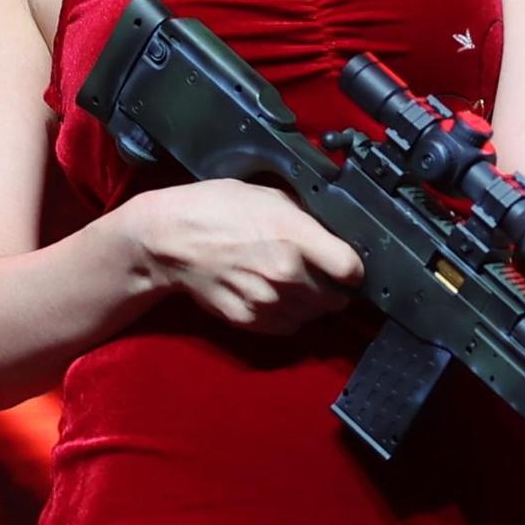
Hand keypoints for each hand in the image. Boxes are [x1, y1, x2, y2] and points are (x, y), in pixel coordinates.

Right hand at [125, 180, 361, 334]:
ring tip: (292, 284)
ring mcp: (268, 301)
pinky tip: (274, 296)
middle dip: (332, 287)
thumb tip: (333, 235)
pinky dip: (287, 316)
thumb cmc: (215, 210)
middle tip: (318, 274)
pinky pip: (287, 327)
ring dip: (310, 304)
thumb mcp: (270, 197)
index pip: (352, 269)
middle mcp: (286, 273)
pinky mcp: (250, 319)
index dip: (354, 270)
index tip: (350, 268)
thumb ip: (307, 220)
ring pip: (313, 315)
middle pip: (336, 298)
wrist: (169, 239)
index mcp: (295, 236)